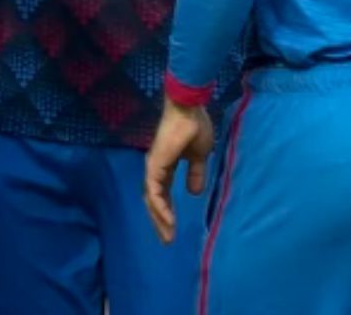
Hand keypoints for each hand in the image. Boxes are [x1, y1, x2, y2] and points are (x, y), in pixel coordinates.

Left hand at [144, 100, 214, 242]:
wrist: (189, 109)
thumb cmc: (194, 127)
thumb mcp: (199, 156)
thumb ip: (195, 173)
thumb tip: (194, 192)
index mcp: (166, 166)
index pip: (163, 194)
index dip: (167, 211)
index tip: (174, 229)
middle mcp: (156, 169)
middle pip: (154, 201)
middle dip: (160, 221)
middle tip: (168, 240)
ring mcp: (153, 168)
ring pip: (152, 200)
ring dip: (160, 219)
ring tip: (168, 236)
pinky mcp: (155, 166)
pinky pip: (155, 192)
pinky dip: (161, 208)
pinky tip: (169, 220)